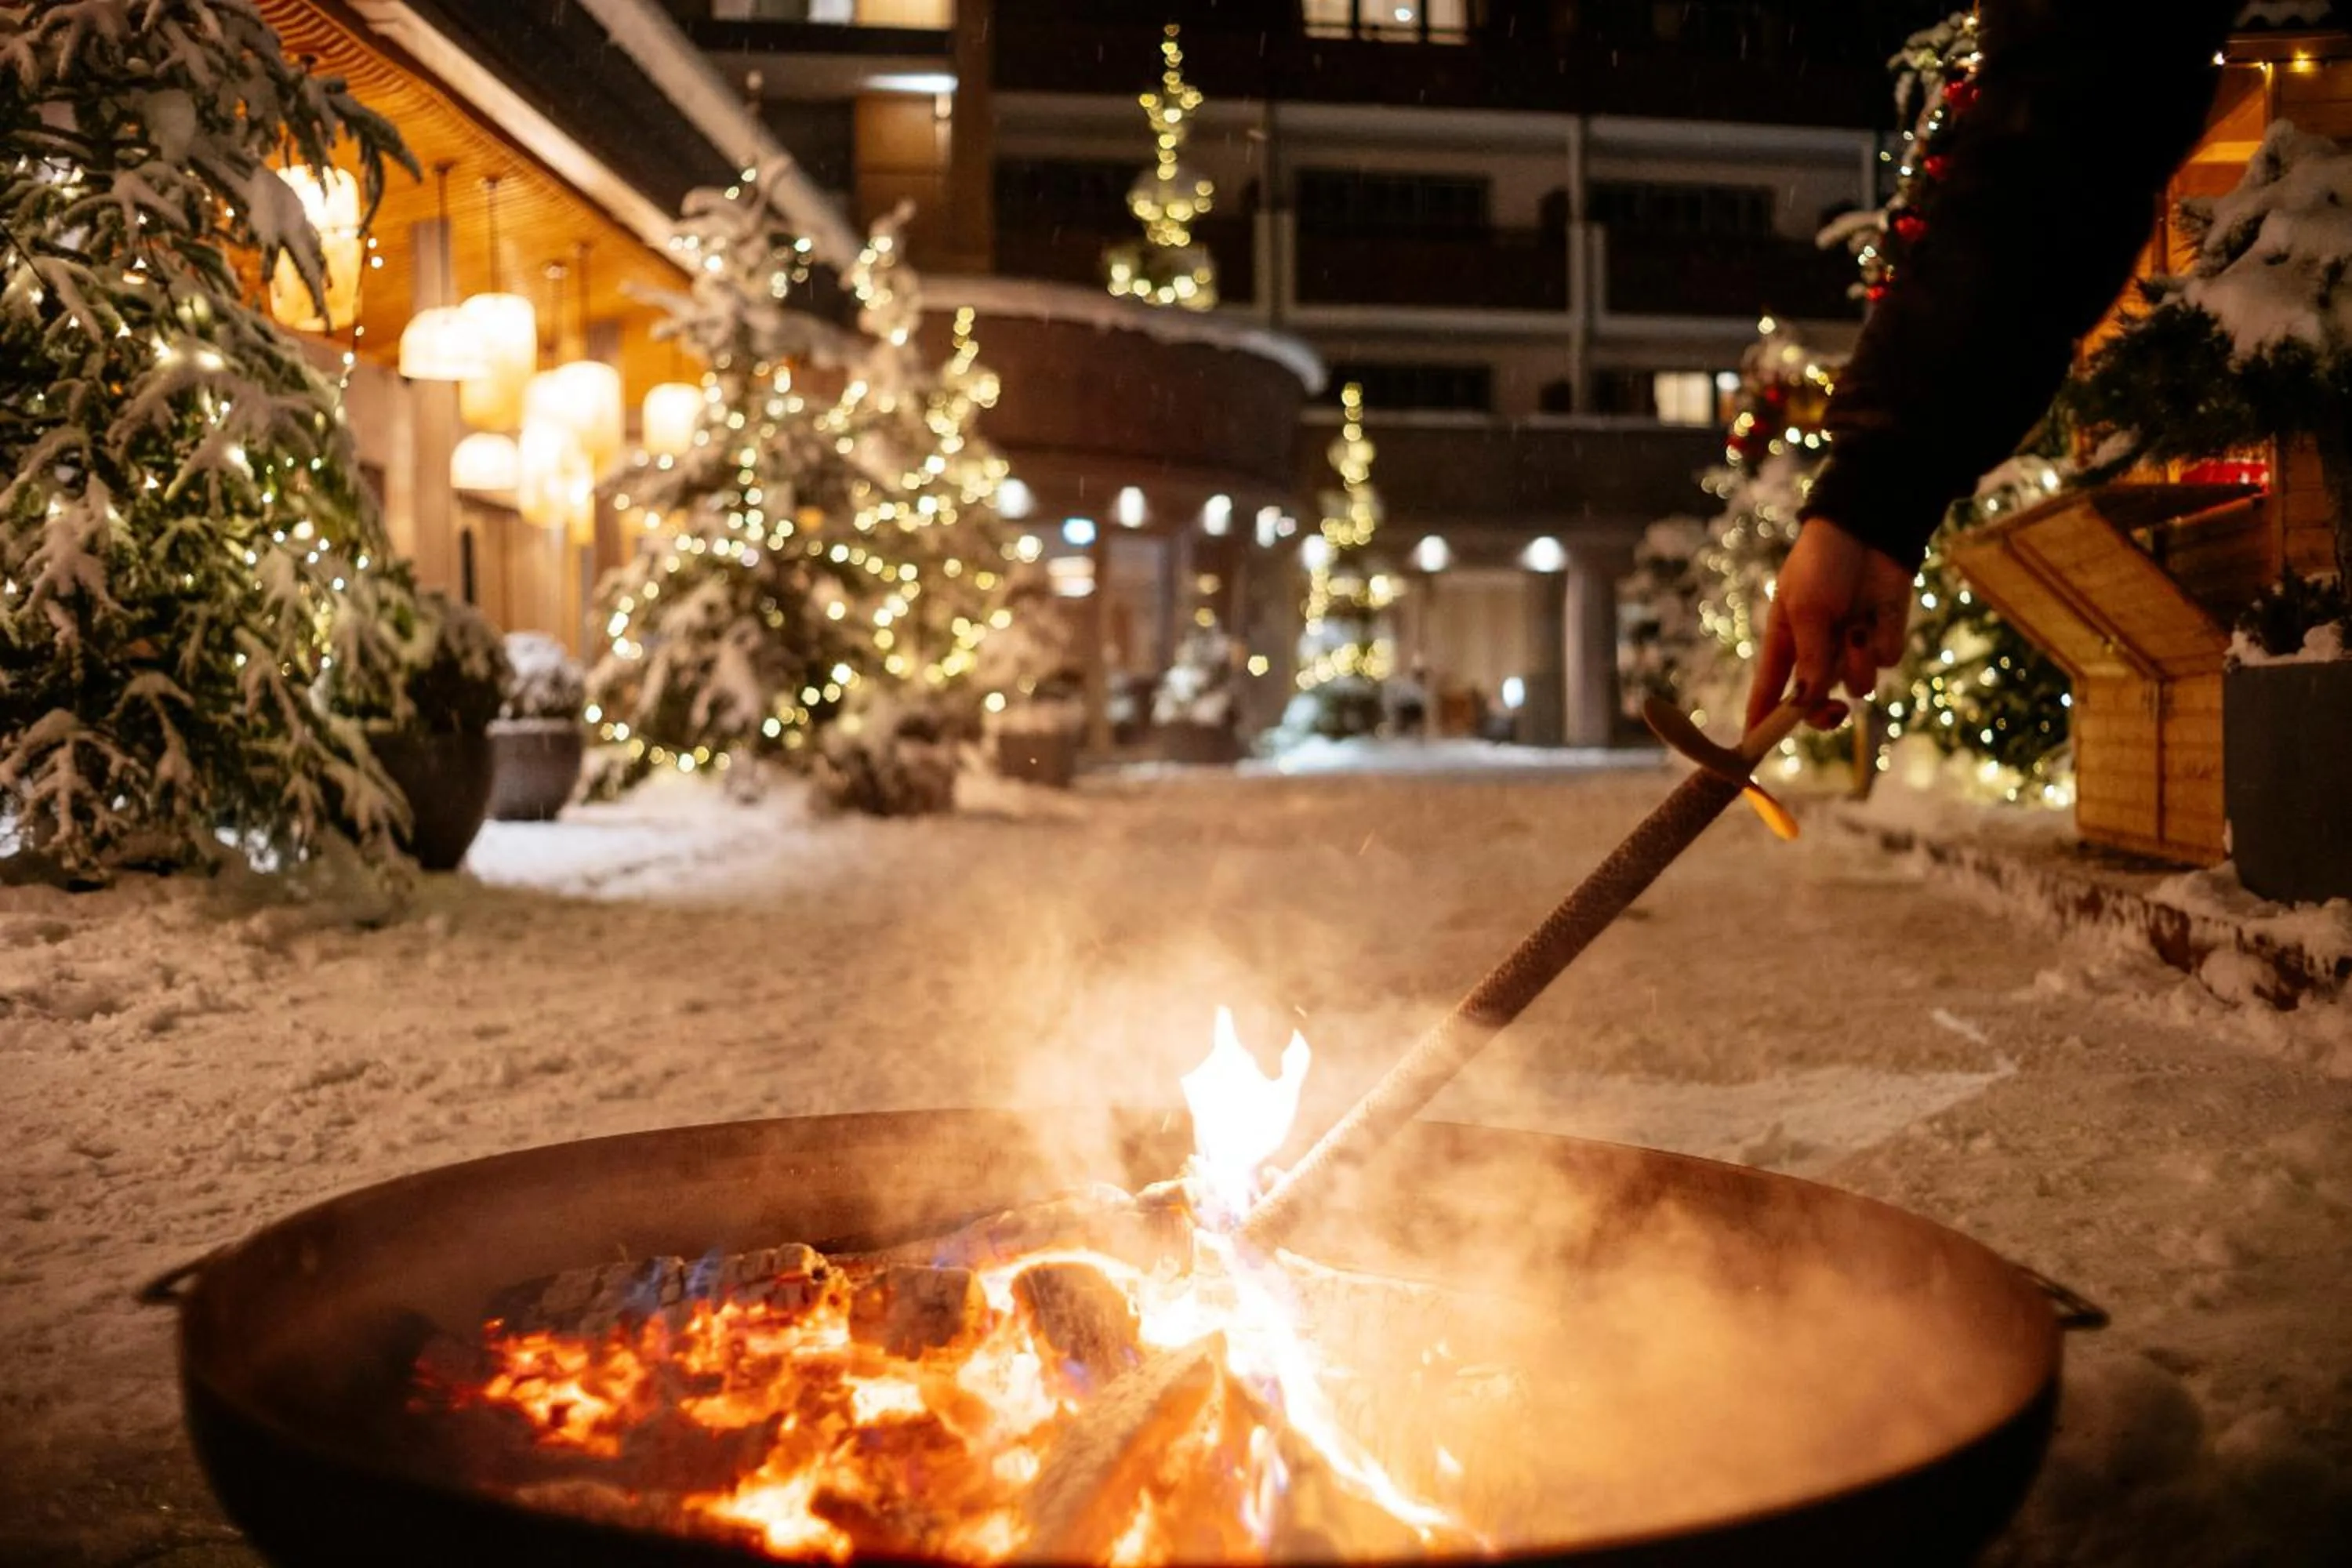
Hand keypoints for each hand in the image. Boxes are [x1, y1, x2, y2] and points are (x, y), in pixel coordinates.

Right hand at [1745, 519, 1914, 732]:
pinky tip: (1878, 614)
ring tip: (1857, 628)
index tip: (1752, 751)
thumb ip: (1808, 658)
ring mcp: (1852, 646)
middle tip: (1833, 712)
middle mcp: (1817, 652)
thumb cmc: (1822, 563)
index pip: (1767, 692)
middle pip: (1815, 704)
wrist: (1869, 529)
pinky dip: (1884, 641)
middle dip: (1824, 714)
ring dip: (1858, 663)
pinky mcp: (1884, 636)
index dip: (1761, 723)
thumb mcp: (1807, 610)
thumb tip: (1806, 704)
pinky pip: (1887, 659)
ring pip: (1858, 684)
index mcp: (1785, 643)